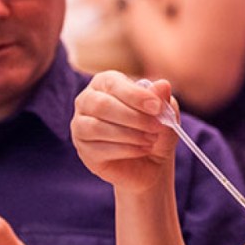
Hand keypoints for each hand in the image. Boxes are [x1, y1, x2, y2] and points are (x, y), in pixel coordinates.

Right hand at [71, 71, 179, 191]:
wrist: (151, 162)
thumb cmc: (154, 130)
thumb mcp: (164, 113)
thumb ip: (161, 98)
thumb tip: (163, 84)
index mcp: (105, 82)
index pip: (113, 83)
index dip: (135, 95)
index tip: (157, 107)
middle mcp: (87, 100)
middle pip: (102, 105)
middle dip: (134, 117)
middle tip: (157, 127)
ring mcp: (80, 126)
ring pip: (98, 127)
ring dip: (131, 135)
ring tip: (151, 140)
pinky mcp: (84, 150)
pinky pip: (100, 149)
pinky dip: (126, 149)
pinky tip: (142, 150)